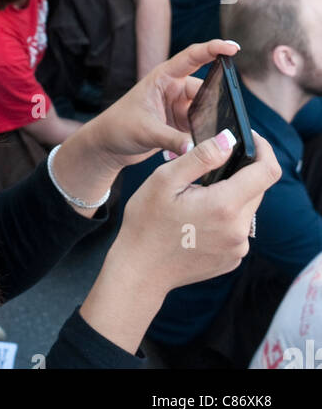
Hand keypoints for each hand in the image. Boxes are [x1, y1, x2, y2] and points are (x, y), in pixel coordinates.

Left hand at [77, 38, 246, 171]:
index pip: (191, 58)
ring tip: (211, 138)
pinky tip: (208, 146)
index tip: (233, 48)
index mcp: (162, 77)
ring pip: (204, 109)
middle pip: (204, 90)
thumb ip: (173, 140)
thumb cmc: (119, 127)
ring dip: (209, 122)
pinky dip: (204, 134)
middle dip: (215, 103)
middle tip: (224, 120)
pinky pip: (200, 125)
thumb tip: (198, 149)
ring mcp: (177, 106)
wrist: (108, 145)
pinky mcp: (179, 123)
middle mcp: (172, 88)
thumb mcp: (146, 131)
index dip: (213, 49)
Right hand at [109, 129, 279, 300]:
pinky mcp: (232, 259)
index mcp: (225, 206)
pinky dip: (226, 216)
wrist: (140, 270)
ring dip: (231, 195)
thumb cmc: (146, 222)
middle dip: (241, 172)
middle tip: (207, 168)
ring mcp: (238, 248)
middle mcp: (239, 230)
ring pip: (248, 208)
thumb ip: (201, 156)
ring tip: (196, 195)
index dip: (264, 149)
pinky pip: (238, 228)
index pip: (268, 171)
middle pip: (257, 189)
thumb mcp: (166, 179)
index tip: (251, 138)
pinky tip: (198, 218)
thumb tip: (228, 139)